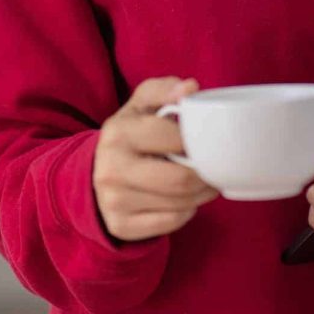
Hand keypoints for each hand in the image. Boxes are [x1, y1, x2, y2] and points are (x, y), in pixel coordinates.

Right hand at [93, 76, 219, 243]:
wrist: (97, 170)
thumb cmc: (132, 131)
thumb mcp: (143, 103)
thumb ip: (165, 89)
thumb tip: (190, 88)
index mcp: (119, 133)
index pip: (176, 139)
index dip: (201, 141)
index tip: (209, 140)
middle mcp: (112, 168)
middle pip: (181, 180)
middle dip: (206, 175)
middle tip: (216, 167)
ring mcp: (114, 201)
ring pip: (180, 204)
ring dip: (202, 194)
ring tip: (206, 181)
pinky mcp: (121, 225)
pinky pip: (171, 223)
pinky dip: (187, 211)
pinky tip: (186, 198)